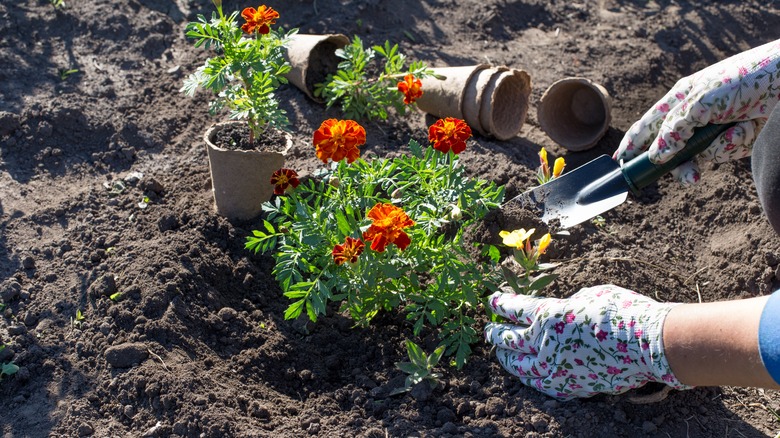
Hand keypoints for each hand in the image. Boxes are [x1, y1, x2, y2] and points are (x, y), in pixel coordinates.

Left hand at [484, 285, 691, 399]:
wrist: (650, 344)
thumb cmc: (623, 312)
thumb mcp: (588, 295)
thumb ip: (566, 305)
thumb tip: (558, 312)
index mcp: (548, 316)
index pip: (514, 309)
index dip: (500, 304)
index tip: (492, 301)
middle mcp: (545, 344)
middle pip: (509, 340)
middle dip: (495, 333)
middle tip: (489, 330)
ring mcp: (556, 369)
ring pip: (519, 366)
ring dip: (506, 358)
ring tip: (500, 353)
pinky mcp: (569, 386)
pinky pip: (541, 383)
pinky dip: (530, 377)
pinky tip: (526, 374)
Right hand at [614, 39, 779, 185]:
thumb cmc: (743, 80)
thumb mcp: (701, 102)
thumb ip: (674, 130)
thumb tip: (656, 156)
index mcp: (678, 99)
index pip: (646, 126)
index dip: (632, 144)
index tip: (619, 163)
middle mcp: (692, 116)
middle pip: (670, 151)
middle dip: (682, 165)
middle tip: (690, 177)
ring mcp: (712, 128)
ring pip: (699, 156)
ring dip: (717, 148)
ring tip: (735, 135)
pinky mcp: (732, 138)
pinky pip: (723, 152)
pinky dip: (736, 143)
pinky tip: (749, 126)